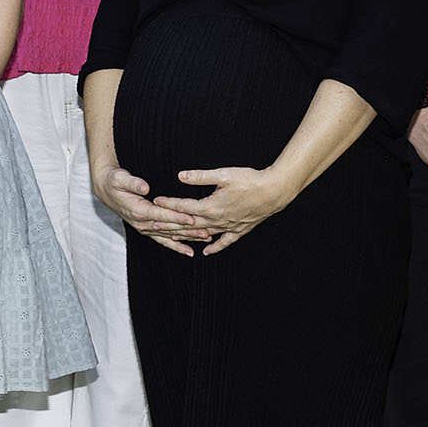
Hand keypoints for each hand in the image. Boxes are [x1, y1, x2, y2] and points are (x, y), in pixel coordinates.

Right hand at [92, 158, 201, 255]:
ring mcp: (144, 228)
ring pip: (169, 236)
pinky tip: (189, 251)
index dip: (176, 217)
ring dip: (187, 238)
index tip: (191, 218)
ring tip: (205, 238)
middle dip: (188, 231)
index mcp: (138, 211)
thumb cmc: (114, 181)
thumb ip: (133, 182)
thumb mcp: (120, 178)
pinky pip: (163, 240)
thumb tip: (145, 187)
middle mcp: (142, 223)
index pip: (161, 215)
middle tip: (206, 232)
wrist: (106, 189)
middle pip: (169, 228)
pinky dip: (176, 246)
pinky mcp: (147, 229)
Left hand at [151, 165, 298, 254]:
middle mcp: (217, 220)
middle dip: (170, 224)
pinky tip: (206, 252)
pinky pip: (224, 241)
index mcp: (211, 206)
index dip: (168, 204)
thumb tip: (180, 176)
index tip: (155, 202)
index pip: (184, 207)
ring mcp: (228, 227)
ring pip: (203, 235)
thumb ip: (200, 177)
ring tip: (172, 238)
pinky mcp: (239, 229)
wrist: (274, 191)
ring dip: (187, 236)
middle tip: (153, 226)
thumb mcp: (223, 174)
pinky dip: (215, 247)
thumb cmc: (250, 180)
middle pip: (189, 225)